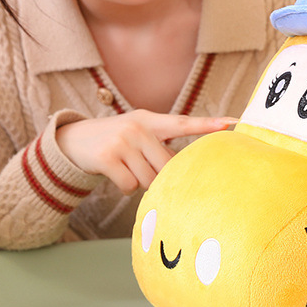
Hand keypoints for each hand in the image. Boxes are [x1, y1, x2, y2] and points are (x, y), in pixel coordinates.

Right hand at [56, 111, 235, 194]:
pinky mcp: (108, 158)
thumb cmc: (116, 141)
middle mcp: (138, 127)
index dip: (209, 124)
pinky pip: (129, 185)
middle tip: (143, 167)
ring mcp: (122, 142)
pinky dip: (124, 187)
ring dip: (139, 181)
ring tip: (126, 166)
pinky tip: (115, 174)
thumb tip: (182, 171)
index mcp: (150, 120)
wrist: (74, 140)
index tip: (232, 123)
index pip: (184, 123)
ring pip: (148, 179)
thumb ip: (160, 145)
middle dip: (158, 174)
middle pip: (167, 165)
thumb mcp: (138, 134)